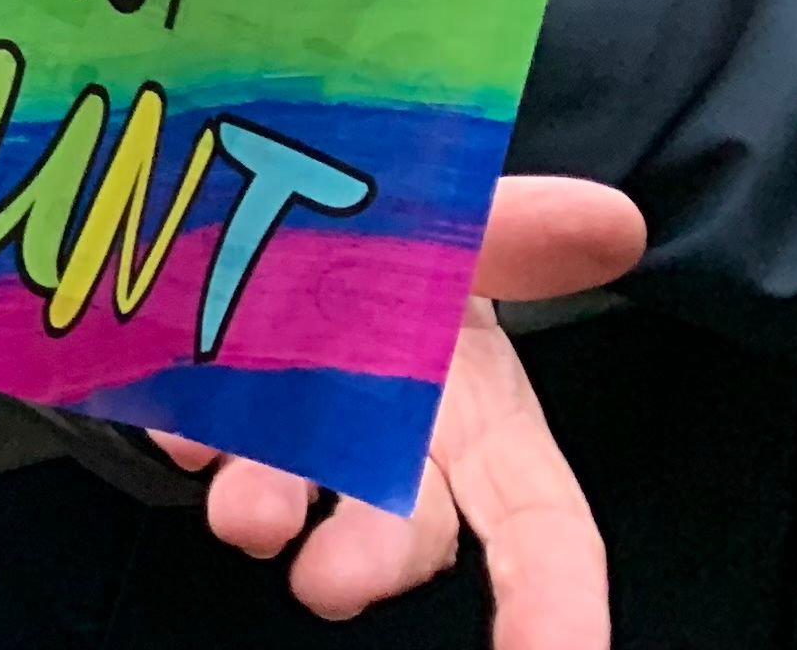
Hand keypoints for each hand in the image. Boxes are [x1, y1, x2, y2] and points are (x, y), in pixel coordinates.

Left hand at [152, 175, 641, 648]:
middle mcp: (391, 450)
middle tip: (329, 584)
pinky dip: (189, 431)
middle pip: (400, 530)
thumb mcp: (460, 223)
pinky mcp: (206, 400)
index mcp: (484, 423)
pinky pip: (196, 428)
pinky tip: (179, 428)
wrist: (292, 191)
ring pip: (290, 492)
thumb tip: (617, 221)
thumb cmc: (405, 238)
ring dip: (268, 506)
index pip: (541, 535)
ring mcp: (292, 432)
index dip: (556, 606)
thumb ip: (518, 230)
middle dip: (370, 560)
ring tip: (246, 516)